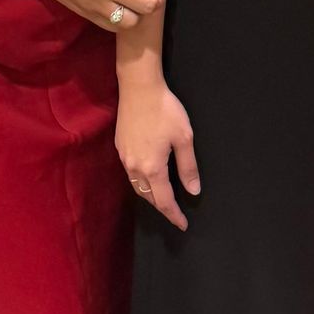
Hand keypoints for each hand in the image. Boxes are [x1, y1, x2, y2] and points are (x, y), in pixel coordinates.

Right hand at [116, 75, 199, 229]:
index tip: (183, 225)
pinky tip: (148, 177)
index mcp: (152, 168)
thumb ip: (188, 167)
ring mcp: (124, 157)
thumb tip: (193, 191)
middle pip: (148, 196)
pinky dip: (141, 182)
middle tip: (175, 213)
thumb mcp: (184, 138)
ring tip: (163, 198)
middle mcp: (135, 168)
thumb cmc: (165, 111)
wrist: (139, 88)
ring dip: (150, 196)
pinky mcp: (120, 147)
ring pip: (137, 186)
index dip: (174, 215)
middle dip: (162, 207)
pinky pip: (130, 174)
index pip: (164, 200)